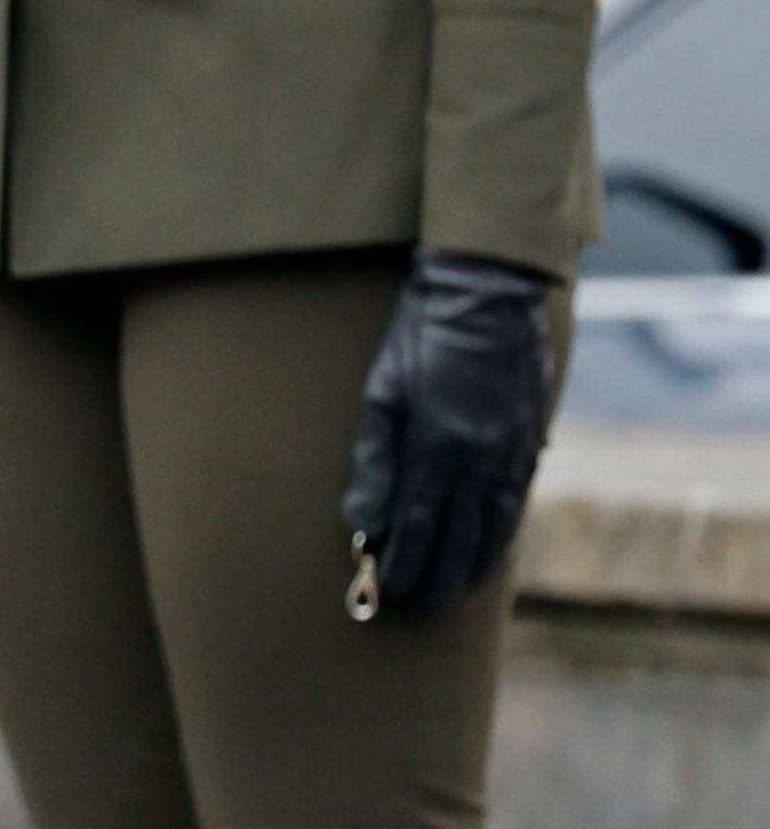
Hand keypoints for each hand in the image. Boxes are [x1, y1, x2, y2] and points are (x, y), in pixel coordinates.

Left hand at [342, 249, 556, 615]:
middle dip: (436, 574)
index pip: (419, 524)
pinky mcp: (531, 441)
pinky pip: (515, 502)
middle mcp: (483, 458)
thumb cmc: (421, 336)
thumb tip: (363, 522)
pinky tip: (487, 548)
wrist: (486, 293)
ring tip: (451, 589)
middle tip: (416, 602)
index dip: (404, 561)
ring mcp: (514, 452)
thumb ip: (375, 461)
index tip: (387, 587)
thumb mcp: (382, 391)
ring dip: (472, 564)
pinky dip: (500, 533)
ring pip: (494, 527)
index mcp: (440, 444)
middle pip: (459, 537)